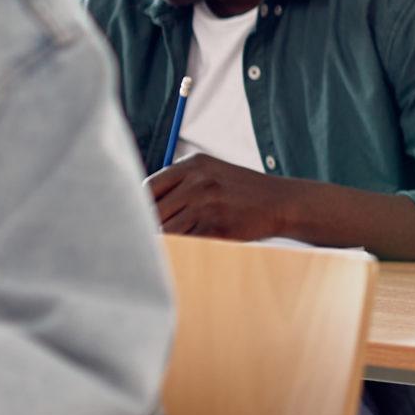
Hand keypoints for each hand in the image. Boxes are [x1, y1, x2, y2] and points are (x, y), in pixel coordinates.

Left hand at [147, 155, 295, 239]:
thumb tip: (142, 208)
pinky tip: (186, 249)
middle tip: (141, 241)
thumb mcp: (211, 173)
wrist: (281, 202)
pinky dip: (181, 249)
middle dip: (146, 228)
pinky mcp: (217, 226)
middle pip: (153, 211)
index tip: (134, 221)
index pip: (148, 187)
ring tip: (161, 249)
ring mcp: (208, 203)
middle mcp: (198, 181)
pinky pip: (186, 242)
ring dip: (163, 242)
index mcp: (192, 164)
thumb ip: (180, 184)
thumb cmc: (241, 191)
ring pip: (167, 231)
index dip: (137, 207)